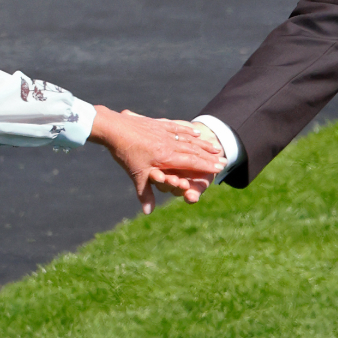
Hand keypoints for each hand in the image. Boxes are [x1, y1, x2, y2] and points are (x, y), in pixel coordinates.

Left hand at [88, 107, 223, 213]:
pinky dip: (189, 131)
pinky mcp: (159, 125)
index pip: (192, 162)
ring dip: (203, 144)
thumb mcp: (136, 175)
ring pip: (189, 139)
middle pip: (195, 150)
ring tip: (214, 147)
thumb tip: (148, 212)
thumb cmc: (126, 153)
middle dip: (210, 156)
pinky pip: (178, 128)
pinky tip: (196, 132)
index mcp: (167, 157)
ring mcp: (166, 133)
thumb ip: (145, 194)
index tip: (220, 168)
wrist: (115, 128)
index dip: (206, 166)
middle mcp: (170, 144)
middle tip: (223, 159)